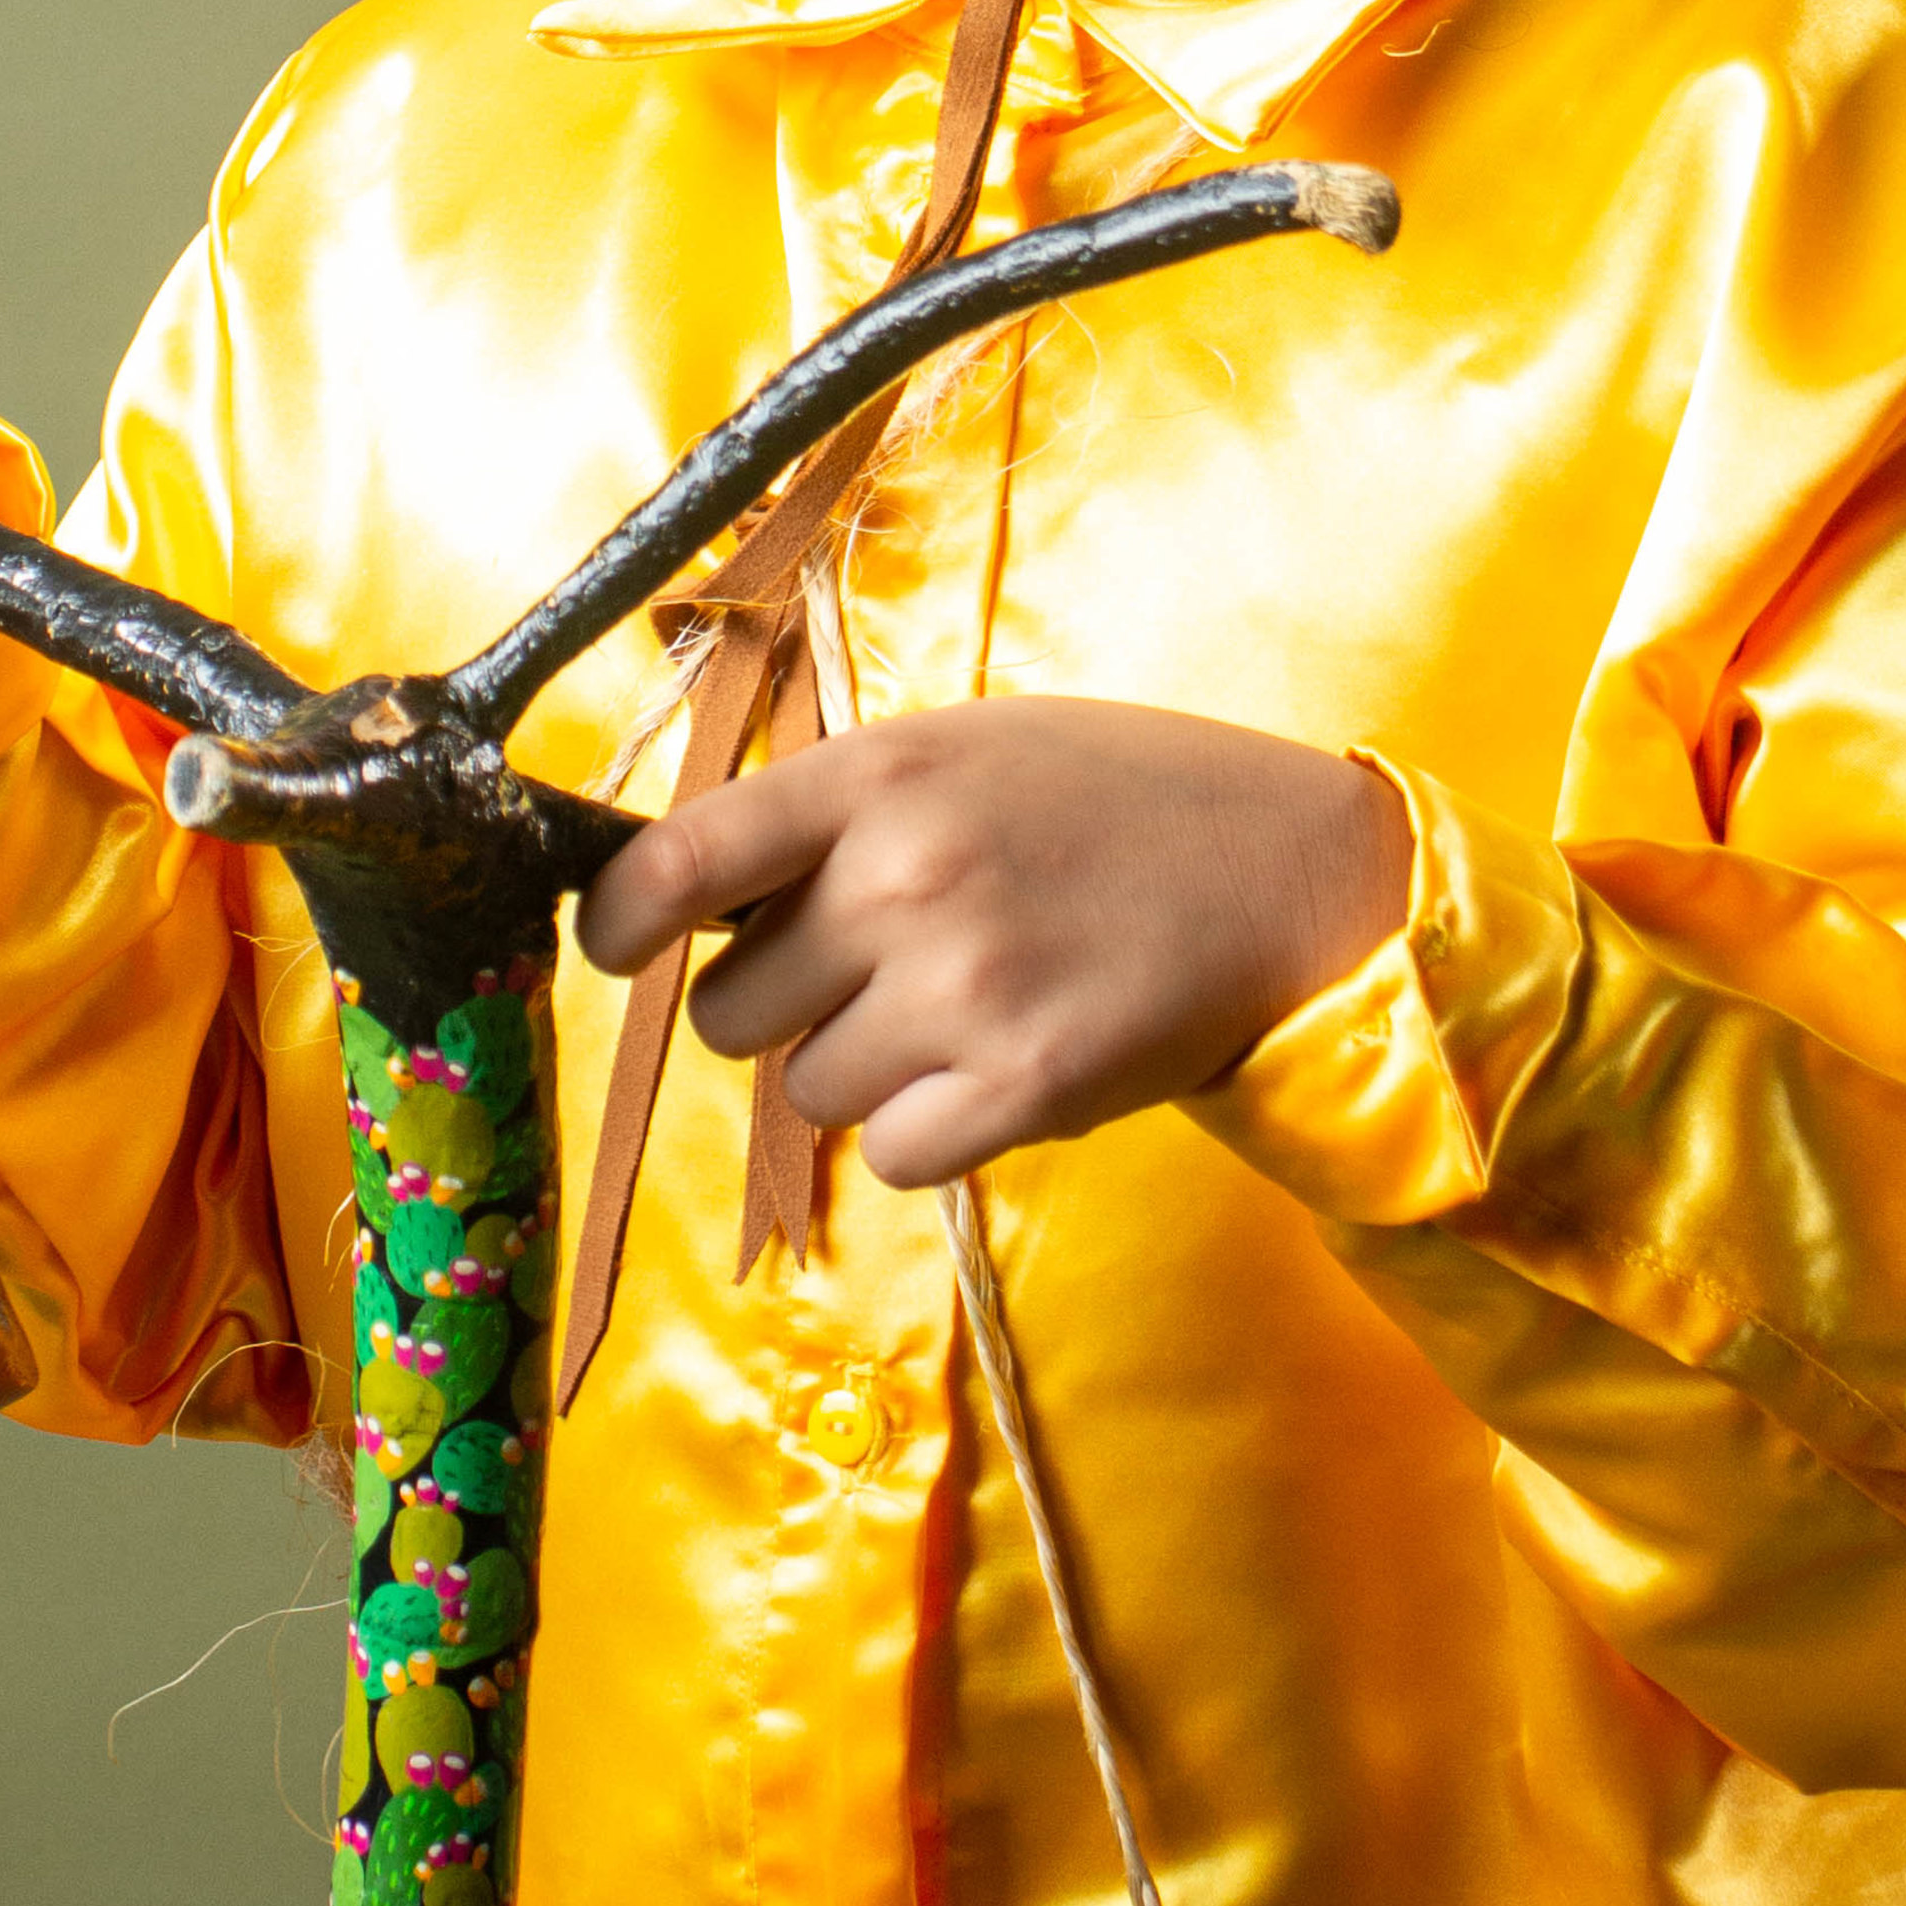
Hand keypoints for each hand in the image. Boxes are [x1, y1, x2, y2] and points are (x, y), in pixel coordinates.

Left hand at [575, 695, 1412, 1187]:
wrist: (1292, 871)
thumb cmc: (1117, 798)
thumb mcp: (964, 749)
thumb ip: (834, 815)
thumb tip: (693, 900)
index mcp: (878, 776)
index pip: (680, 860)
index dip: (619, 920)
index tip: (614, 946)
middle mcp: (902, 879)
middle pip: (731, 1010)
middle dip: (784, 1006)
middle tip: (879, 970)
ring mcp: (960, 988)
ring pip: (811, 1090)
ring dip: (869, 1069)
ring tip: (970, 1003)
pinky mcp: (1021, 1088)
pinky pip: (895, 1155)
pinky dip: (933, 1132)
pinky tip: (1001, 1065)